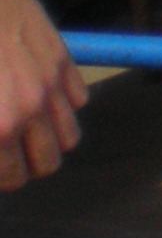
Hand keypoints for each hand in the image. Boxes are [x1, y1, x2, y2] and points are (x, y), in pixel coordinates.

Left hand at [0, 0, 84, 189]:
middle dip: (27, 165)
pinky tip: (38, 95)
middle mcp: (31, 110)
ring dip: (49, 138)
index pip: (12, 178)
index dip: (2, 177)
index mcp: (0, 126)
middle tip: (8, 154)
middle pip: (49, 163)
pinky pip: (77, 98)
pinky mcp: (63, 59)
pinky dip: (62, 104)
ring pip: (70, 135)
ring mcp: (52, 83)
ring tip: (27, 130)